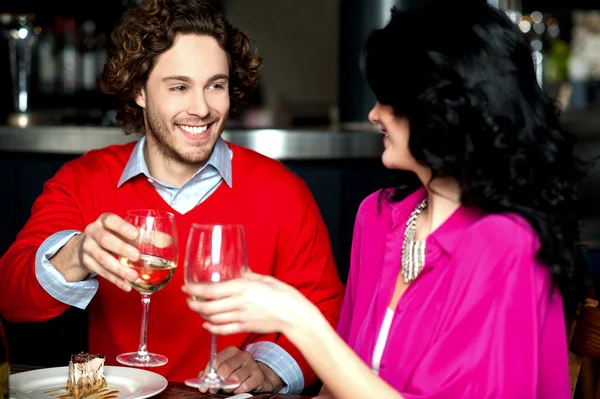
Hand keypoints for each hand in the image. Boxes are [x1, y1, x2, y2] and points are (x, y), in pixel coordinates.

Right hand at [76, 213, 139, 290]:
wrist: (87, 245)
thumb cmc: (114, 235)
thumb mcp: (125, 231)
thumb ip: (146, 235)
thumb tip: (167, 241)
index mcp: (104, 220)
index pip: (111, 220)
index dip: (122, 227)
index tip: (135, 234)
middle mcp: (93, 232)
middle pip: (105, 240)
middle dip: (121, 249)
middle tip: (137, 256)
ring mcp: (88, 248)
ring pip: (103, 259)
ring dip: (120, 269)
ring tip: (134, 277)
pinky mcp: (87, 262)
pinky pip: (102, 273)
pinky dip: (116, 280)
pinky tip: (127, 286)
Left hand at [182, 271, 318, 335]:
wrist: (295, 316)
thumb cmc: (284, 295)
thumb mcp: (265, 279)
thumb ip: (249, 276)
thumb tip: (239, 270)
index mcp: (242, 288)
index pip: (210, 290)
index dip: (194, 290)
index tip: (186, 287)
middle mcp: (238, 303)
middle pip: (207, 307)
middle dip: (193, 304)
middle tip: (189, 300)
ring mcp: (240, 317)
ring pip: (212, 319)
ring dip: (201, 315)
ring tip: (198, 309)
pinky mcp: (244, 327)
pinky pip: (222, 330)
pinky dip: (211, 328)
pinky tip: (207, 324)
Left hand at [198, 347, 284, 393]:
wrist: (258, 378)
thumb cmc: (237, 373)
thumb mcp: (224, 369)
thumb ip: (211, 372)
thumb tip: (200, 379)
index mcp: (232, 351)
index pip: (216, 360)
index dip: (208, 374)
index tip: (204, 384)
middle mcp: (243, 355)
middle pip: (225, 368)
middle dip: (218, 382)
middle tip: (215, 388)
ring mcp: (252, 365)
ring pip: (235, 378)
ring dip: (228, 387)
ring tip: (228, 388)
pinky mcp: (258, 376)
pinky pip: (244, 386)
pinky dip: (238, 391)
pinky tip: (238, 389)